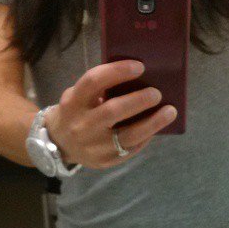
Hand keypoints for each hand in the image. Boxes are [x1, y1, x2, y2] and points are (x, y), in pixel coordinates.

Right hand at [44, 60, 176, 169]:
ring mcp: (92, 146)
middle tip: (157, 93)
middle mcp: (81, 125)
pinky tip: (156, 127)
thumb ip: (100, 87)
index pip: (93, 82)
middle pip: (113, 111)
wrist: (58, 143)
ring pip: (127, 136)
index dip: (117, 72)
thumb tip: (139, 78)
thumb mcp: (79, 96)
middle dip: (138, 100)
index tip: (139, 66)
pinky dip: (146, 137)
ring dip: (152, 123)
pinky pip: (130, 149)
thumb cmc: (77, 111)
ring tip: (170, 112)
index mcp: (73, 102)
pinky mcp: (104, 161)